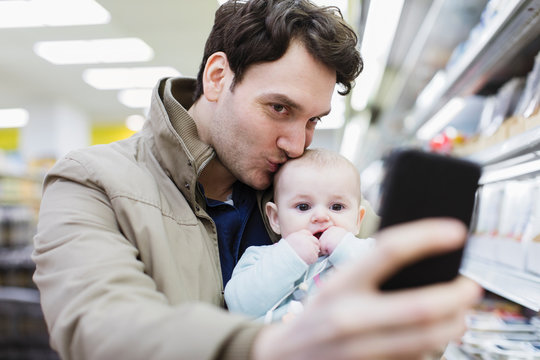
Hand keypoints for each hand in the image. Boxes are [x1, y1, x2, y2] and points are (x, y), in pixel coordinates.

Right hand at [253, 218, 482, 359]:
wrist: (283, 357)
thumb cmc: (317, 315)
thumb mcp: (336, 285)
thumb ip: (371, 274)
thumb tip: (422, 263)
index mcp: (341, 285)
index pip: (389, 250)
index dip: (426, 236)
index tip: (455, 232)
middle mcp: (350, 318)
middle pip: (421, 307)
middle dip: (457, 296)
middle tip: (471, 286)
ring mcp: (360, 350)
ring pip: (426, 340)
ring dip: (454, 324)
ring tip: (462, 313)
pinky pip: (414, 359)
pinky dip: (433, 346)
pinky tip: (437, 335)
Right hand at [285, 229, 320, 264]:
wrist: (284, 261)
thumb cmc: (285, 252)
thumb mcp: (290, 240)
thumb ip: (299, 238)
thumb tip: (307, 239)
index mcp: (299, 234)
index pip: (308, 233)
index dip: (308, 239)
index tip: (305, 245)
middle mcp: (305, 239)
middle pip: (315, 240)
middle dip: (313, 245)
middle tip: (307, 251)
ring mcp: (310, 247)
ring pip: (316, 249)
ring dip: (313, 253)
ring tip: (304, 256)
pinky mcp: (313, 255)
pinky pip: (315, 256)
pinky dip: (312, 259)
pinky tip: (305, 260)